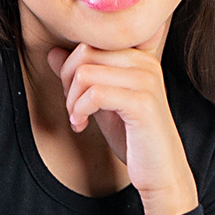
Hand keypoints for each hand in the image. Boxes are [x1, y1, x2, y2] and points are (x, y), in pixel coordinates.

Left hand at [48, 43, 198, 214]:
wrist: (161, 172)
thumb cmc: (133, 139)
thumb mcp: (101, 102)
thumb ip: (82, 76)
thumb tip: (54, 53)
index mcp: (138, 57)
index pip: (89, 43)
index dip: (69, 69)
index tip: (73, 97)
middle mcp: (145, 63)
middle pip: (84, 53)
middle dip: (67, 82)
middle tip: (72, 109)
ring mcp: (146, 81)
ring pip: (85, 72)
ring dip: (72, 100)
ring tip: (77, 119)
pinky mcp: (143, 103)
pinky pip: (95, 94)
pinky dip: (80, 111)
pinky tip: (82, 126)